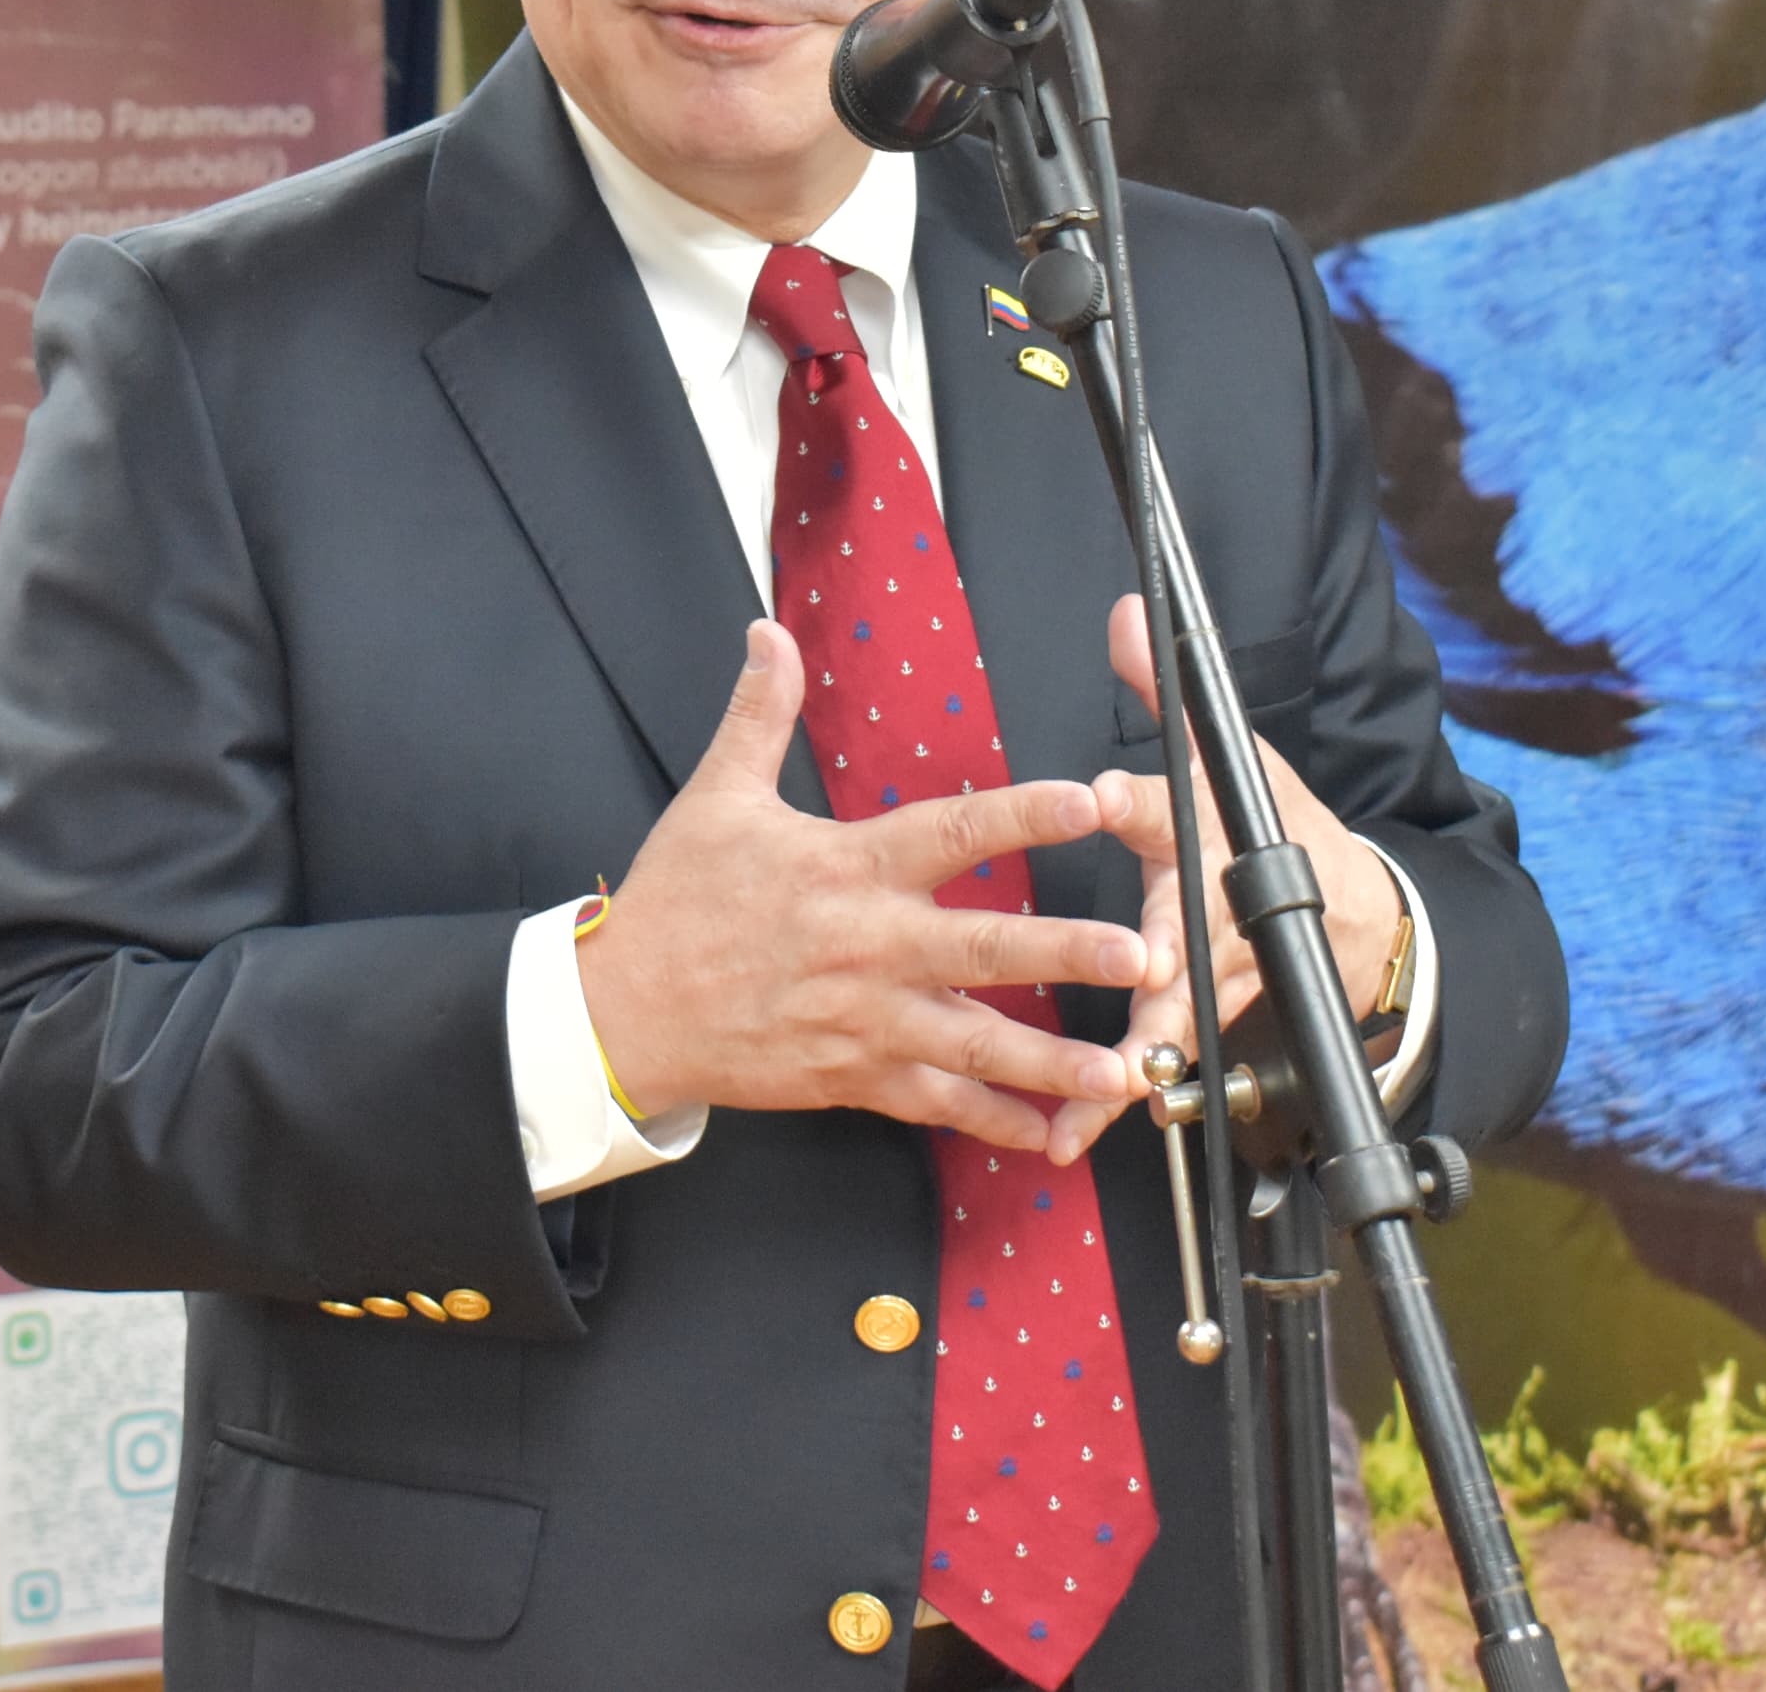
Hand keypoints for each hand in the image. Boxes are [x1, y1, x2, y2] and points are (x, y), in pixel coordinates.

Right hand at [576, 620, 1154, 1155]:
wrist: (625, 1012)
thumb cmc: (675, 902)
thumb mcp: (716, 798)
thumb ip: (760, 714)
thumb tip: (768, 633)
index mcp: (846, 869)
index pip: (949, 832)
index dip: (1021, 813)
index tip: (1088, 800)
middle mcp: (868, 947)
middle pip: (984, 949)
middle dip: (1066, 952)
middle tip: (1140, 951)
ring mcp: (866, 1020)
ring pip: (975, 1044)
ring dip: (1052, 1056)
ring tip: (1122, 1066)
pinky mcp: (855, 1077)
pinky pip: (938, 1103)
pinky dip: (995, 1120)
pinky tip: (1052, 1131)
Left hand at [1043, 595, 1406, 1164]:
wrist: (1354, 920)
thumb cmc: (1274, 827)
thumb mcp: (1231, 754)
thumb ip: (1166, 693)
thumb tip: (1127, 617)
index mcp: (1215, 834)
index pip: (1175, 810)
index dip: (1139, 802)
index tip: (1103, 797)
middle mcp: (1219, 910)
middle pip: (1187, 936)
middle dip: (1160, 959)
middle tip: (1137, 977)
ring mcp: (1221, 975)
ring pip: (1177, 1017)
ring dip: (1135, 1058)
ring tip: (1091, 1097)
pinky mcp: (1209, 1023)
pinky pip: (1163, 1066)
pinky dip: (1119, 1105)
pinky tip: (1065, 1135)